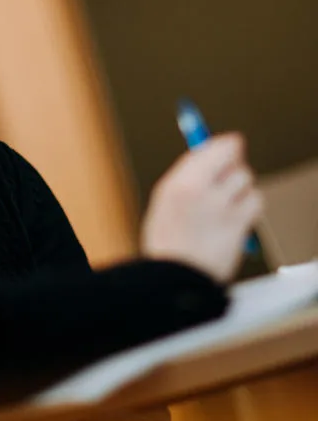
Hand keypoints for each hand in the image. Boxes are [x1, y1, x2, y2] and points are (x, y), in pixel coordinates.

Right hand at [141, 133, 262, 282]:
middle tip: (229, 173)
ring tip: (229, 202)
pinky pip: (256, 201)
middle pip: (233, 160)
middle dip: (233, 164)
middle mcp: (201, 191)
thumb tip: (208, 154)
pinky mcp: (239, 224)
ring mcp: (222, 208)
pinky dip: (251, 204)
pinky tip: (238, 214)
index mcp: (178, 183)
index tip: (230, 144)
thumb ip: (187, 175)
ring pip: (246, 180)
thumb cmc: (168, 240)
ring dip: (242, 186)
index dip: (223, 144)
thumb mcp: (165, 199)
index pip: (210, 148)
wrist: (176, 276)